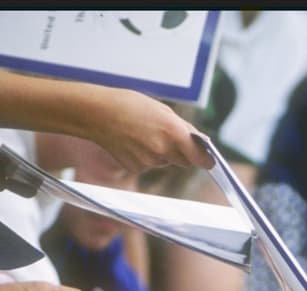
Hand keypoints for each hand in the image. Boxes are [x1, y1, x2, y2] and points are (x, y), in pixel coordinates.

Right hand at [95, 88, 214, 172]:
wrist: (97, 114)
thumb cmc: (130, 106)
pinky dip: (145, 156)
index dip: (206, 160)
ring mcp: (148, 162)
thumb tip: (201, 143)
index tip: (209, 161)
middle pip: (184, 161)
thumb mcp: (162, 110)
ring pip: (165, 162)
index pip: (200, 158)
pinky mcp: (136, 168)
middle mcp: (162, 151)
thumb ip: (183, 128)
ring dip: (161, 152)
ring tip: (144, 133)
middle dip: (181, 152)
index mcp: (173, 133)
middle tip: (168, 136)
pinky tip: (133, 141)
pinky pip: (149, 165)